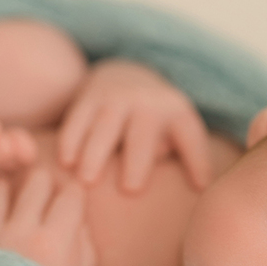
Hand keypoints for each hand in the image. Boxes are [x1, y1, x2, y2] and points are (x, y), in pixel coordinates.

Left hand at [0, 167, 96, 265]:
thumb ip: (84, 252)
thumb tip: (79, 222)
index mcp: (55, 242)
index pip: (71, 194)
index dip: (75, 195)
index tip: (72, 203)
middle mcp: (20, 230)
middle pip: (37, 180)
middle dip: (45, 184)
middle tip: (45, 197)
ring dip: (9, 192)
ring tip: (13, 208)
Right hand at [58, 59, 210, 192]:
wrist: (126, 76)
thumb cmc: (159, 122)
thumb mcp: (184, 132)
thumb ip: (194, 158)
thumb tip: (202, 186)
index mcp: (175, 113)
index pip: (189, 137)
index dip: (196, 158)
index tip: (199, 186)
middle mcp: (146, 102)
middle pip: (142, 133)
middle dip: (137, 159)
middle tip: (130, 190)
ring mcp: (115, 98)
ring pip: (105, 125)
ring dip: (95, 151)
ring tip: (86, 180)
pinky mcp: (88, 99)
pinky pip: (78, 119)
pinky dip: (70, 139)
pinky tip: (64, 162)